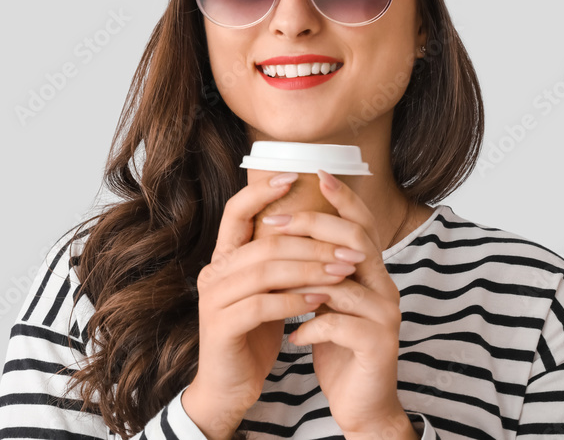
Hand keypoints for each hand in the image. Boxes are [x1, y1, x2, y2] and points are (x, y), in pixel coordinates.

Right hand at [188, 172, 358, 434]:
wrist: (229, 387)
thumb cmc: (253, 335)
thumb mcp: (267, 291)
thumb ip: (279, 262)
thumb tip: (316, 226)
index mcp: (223, 259)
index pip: (236, 212)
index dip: (262, 191)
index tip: (295, 176)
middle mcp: (213, 273)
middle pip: (265, 242)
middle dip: (313, 242)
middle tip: (350, 247)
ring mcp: (213, 299)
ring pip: (266, 270)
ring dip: (311, 269)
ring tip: (343, 271)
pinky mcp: (221, 326)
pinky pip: (262, 304)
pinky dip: (294, 300)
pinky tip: (319, 300)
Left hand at [276, 168, 407, 434]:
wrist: (363, 403)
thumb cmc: (340, 347)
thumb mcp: (328, 302)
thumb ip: (320, 271)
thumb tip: (289, 235)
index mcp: (373, 273)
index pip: (362, 224)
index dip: (343, 198)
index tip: (318, 174)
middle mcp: (385, 287)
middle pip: (355, 241)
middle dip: (313, 228)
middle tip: (274, 225)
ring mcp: (384, 315)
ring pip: (344, 281)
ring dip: (304, 282)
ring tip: (274, 287)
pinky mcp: (377, 345)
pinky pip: (340, 324)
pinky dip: (310, 326)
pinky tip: (292, 336)